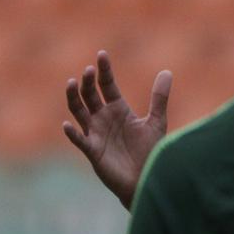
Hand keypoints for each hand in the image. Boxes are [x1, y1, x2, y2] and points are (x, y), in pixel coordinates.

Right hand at [63, 50, 171, 209]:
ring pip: (78, 112)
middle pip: (90, 95)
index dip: (104, 70)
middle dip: (88, 82)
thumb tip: (167, 71)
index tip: (102, 54)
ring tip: (72, 83)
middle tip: (89, 70)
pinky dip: (72, 133)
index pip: (107, 85)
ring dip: (73, 98)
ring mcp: (96, 133)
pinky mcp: (93, 151)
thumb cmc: (150, 151)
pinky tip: (66, 125)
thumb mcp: (156, 121)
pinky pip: (79, 140)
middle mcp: (103, 118)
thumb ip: (159, 98)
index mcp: (118, 109)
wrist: (146, 178)